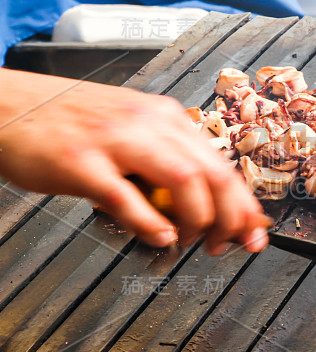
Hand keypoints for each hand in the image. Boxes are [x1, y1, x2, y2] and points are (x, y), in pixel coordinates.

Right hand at [0, 69, 268, 254]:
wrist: (9, 106)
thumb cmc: (71, 124)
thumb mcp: (132, 133)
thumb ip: (167, 164)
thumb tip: (204, 207)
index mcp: (166, 117)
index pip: (222, 164)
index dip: (244, 204)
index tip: (255, 231)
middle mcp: (149, 123)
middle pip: (213, 173)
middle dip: (232, 217)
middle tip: (230, 245)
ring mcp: (116, 140)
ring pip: (183, 180)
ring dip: (198, 219)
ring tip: (192, 242)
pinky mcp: (81, 161)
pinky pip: (125, 195)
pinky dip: (149, 222)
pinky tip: (160, 238)